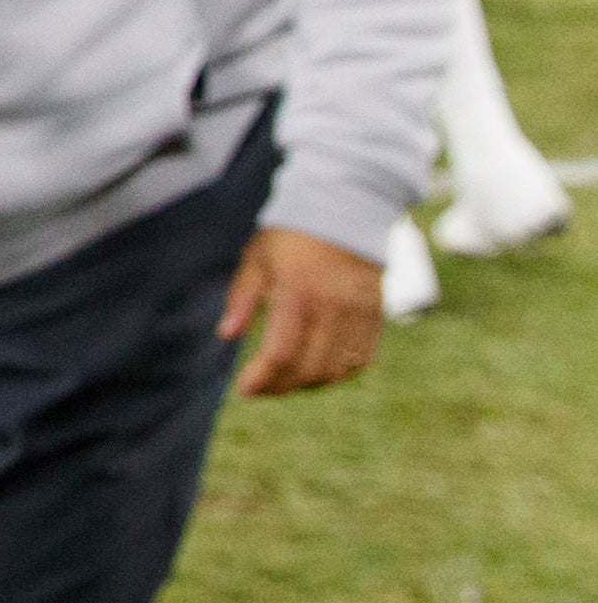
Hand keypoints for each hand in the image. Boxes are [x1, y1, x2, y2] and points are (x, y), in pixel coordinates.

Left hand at [222, 225, 385, 396]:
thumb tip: (226, 335)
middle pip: (309, 370)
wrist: (344, 213)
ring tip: (284, 381)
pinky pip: (360, 361)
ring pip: (336, 371)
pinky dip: (337, 374)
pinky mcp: (375, 318)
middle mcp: (332, 308)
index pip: (281, 353)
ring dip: (308, 384)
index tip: (244, 390)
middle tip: (261, 389)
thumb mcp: (257, 260)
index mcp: (298, 293)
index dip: (262, 378)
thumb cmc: (290, 237)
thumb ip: (241, 298)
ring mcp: (358, 316)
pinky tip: (316, 371)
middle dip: (281, 387)